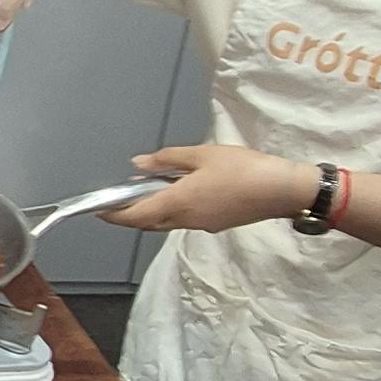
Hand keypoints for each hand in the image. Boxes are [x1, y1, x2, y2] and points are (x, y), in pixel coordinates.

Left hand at [123, 142, 318, 235]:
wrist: (281, 191)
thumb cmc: (242, 168)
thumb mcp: (202, 155)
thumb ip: (167, 160)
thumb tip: (137, 166)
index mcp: (178, 203)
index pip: (136, 215)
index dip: (114, 215)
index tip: (99, 209)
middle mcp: (185, 220)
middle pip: (148, 222)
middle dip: (130, 213)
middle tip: (120, 198)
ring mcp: (201, 225)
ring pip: (166, 222)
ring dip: (152, 210)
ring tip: (147, 190)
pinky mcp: (215, 224)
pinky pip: (184, 220)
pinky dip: (171, 209)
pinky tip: (177, 192)